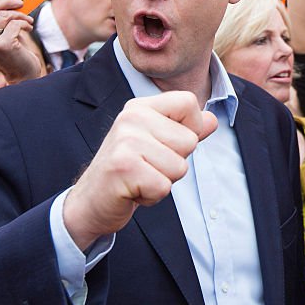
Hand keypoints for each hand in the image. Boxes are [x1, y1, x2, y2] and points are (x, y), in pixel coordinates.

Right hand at [0, 0, 40, 84]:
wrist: (23, 74)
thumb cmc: (10, 51)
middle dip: (4, 2)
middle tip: (18, 3)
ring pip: (2, 16)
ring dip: (18, 14)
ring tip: (26, 19)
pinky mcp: (2, 46)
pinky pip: (14, 23)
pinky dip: (24, 23)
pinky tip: (28, 27)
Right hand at [62, 92, 218, 250]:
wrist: (91, 201)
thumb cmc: (129, 171)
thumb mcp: (158, 144)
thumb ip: (185, 131)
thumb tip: (213, 120)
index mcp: (141, 107)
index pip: (189, 102)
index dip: (191, 128)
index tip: (167, 144)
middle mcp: (131, 118)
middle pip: (189, 141)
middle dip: (174, 163)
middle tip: (147, 167)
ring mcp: (126, 141)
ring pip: (179, 167)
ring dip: (163, 181)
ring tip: (140, 178)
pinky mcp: (123, 167)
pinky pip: (163, 186)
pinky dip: (152, 197)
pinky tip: (133, 191)